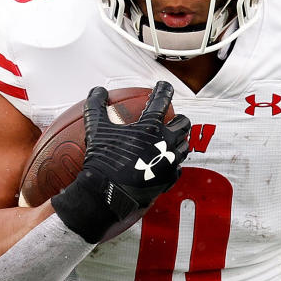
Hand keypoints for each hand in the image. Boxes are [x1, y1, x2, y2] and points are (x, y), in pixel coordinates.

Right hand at [52, 81, 190, 242]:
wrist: (108, 194)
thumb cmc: (102, 160)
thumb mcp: (95, 129)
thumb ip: (96, 106)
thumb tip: (97, 90)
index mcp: (150, 127)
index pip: (162, 100)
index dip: (164, 89)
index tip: (163, 86)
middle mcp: (165, 142)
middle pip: (182, 123)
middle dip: (179, 118)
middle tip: (172, 118)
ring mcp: (170, 162)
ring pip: (184, 146)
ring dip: (180, 140)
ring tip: (172, 139)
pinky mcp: (169, 180)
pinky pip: (178, 168)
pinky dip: (174, 163)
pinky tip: (167, 163)